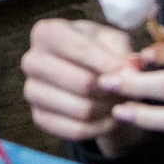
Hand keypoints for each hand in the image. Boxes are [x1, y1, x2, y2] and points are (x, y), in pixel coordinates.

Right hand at [22, 16, 143, 152]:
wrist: (85, 74)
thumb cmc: (98, 52)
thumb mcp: (112, 42)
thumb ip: (122, 52)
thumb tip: (131, 68)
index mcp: (46, 32)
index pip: (80, 48)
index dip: (109, 63)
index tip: (132, 72)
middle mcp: (31, 60)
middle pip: (82, 83)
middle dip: (112, 90)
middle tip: (128, 91)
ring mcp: (31, 91)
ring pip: (81, 109)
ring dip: (109, 110)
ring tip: (120, 103)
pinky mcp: (38, 117)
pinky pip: (76, 130)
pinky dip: (100, 127)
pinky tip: (110, 118)